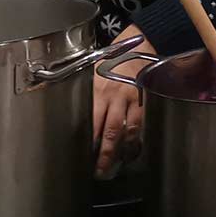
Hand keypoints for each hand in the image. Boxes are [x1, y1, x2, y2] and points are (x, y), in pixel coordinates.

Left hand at [93, 26, 148, 178]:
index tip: (81, 158)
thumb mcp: (94, 73)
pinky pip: (141, 125)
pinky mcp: (146, 102)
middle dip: (104, 154)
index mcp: (98, 90)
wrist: (142, 45)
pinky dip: (137, 140)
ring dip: (121, 151)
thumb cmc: (114, 60)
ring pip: (127, 132)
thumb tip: (69, 112)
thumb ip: (87, 93)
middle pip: (109, 132)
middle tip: (99, 171)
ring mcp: (133, 100)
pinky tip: (133, 151)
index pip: (91, 122)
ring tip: (116, 166)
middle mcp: (115, 97)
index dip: (87, 141)